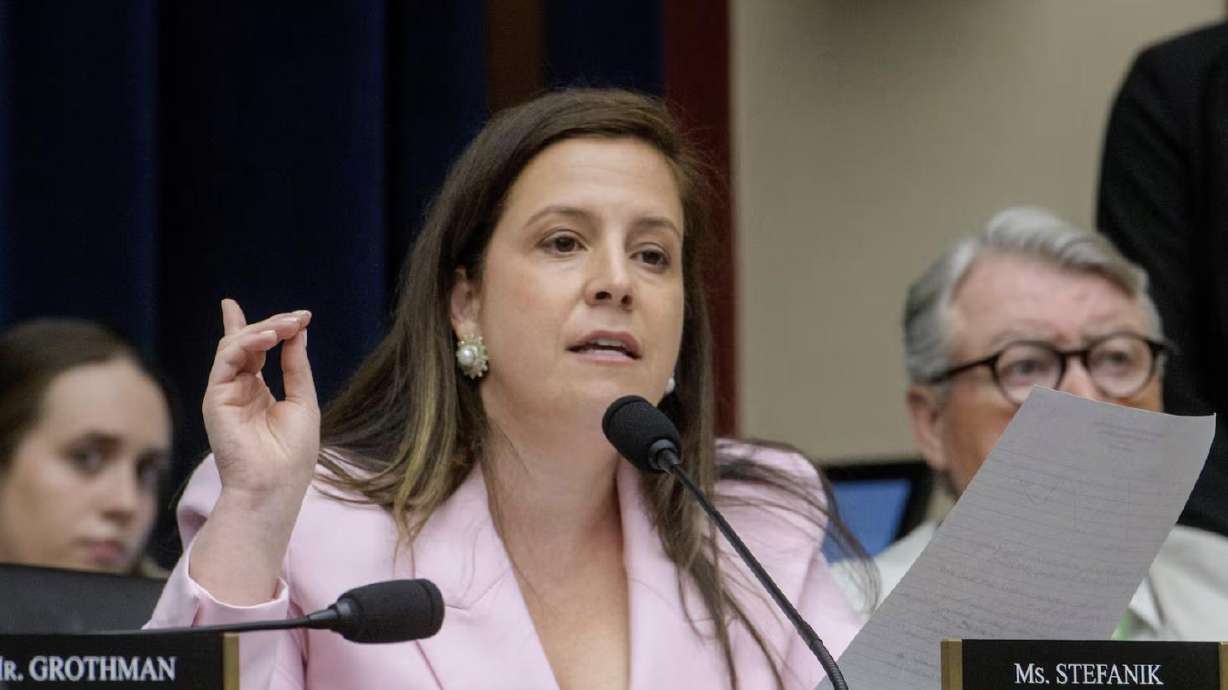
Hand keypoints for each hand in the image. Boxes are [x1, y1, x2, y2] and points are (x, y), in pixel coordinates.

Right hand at [202, 299, 319, 499]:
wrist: (275, 485)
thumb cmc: (293, 453)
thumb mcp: (303, 401)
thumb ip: (296, 365)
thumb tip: (298, 331)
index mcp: (258, 393)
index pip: (255, 351)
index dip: (267, 326)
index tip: (299, 315)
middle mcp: (238, 390)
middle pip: (246, 343)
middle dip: (273, 325)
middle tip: (299, 317)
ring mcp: (224, 393)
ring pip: (234, 346)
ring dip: (263, 330)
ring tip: (289, 325)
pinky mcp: (215, 397)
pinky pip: (227, 359)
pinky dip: (248, 342)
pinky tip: (271, 338)